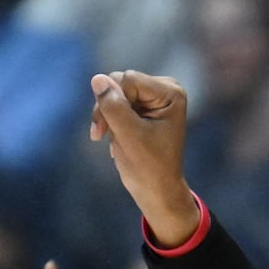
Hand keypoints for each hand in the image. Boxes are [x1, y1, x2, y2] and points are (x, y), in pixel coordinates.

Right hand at [88, 70, 199, 247]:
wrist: (156, 190)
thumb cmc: (148, 167)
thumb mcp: (128, 135)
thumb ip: (113, 105)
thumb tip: (97, 78)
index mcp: (171, 93)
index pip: (128, 79)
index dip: (115, 100)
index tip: (109, 127)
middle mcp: (164, 90)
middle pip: (119, 82)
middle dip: (108, 107)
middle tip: (101, 133)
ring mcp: (152, 97)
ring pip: (112, 91)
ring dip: (105, 115)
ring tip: (107, 137)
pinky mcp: (140, 106)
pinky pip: (113, 101)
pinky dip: (109, 119)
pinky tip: (113, 138)